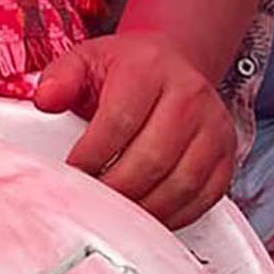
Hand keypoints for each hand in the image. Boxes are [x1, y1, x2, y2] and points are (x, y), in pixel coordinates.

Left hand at [35, 31, 241, 229]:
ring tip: (116, 214)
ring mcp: (214, 126)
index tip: (72, 174)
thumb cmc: (127, 69)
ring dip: (144, 208)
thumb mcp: (87, 59)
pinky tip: (147, 215)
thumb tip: (45, 99)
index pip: (119, 121)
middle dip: (115, 189)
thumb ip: (60, 77)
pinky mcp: (228, 153)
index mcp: (149, 69)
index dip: (92, 156)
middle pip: (152, 158)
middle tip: (91, 202)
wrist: (173, 64)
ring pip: (180, 183)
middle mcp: (189, 95)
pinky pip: (204, 197)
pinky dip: (174, 215)